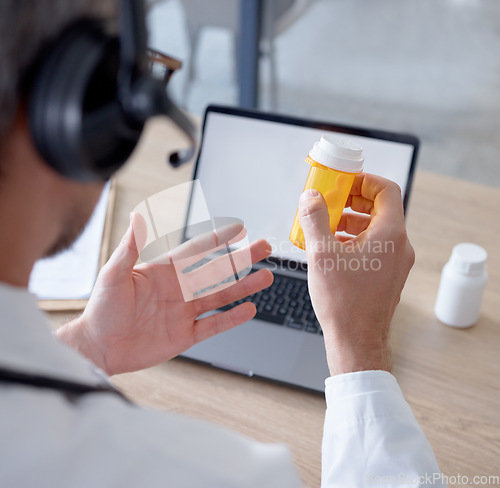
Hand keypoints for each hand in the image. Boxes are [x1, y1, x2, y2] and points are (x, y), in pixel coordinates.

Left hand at [57, 214, 272, 374]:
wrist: (98, 348)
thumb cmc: (101, 310)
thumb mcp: (114, 274)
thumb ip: (130, 247)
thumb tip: (137, 216)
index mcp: (164, 271)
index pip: (197, 250)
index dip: (218, 239)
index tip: (239, 228)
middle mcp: (179, 289)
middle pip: (217, 271)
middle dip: (241, 259)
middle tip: (263, 247)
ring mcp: (184, 312)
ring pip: (221, 296)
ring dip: (244, 286)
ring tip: (266, 277)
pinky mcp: (185, 335)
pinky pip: (213, 325)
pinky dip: (231, 318)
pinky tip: (248, 309)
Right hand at [298, 173, 414, 375]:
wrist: (356, 342)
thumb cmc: (343, 303)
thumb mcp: (321, 255)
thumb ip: (315, 219)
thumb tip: (309, 197)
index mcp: (390, 235)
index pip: (386, 190)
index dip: (363, 180)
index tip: (342, 181)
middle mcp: (399, 246)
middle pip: (380, 208)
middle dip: (352, 201)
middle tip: (328, 201)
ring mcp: (395, 262)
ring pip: (375, 229)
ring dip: (350, 221)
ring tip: (324, 226)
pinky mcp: (387, 275)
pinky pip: (373, 247)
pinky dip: (354, 240)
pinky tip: (331, 248)